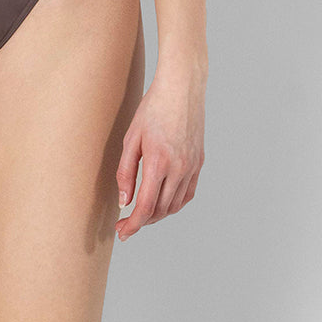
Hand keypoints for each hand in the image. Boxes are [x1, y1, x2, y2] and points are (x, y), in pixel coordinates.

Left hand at [115, 62, 205, 239]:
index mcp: (159, 163)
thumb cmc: (153, 109)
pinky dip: (174, 204)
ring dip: (158, 215)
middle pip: (161, 210)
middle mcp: (179, 169)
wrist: (182, 89)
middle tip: (126, 224)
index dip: (132, 224)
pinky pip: (188, 193)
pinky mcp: (199, 163)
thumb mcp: (131, 138)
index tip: (121, 232)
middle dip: (142, 222)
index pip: (146, 207)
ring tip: (141, 213)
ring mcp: (192, 167)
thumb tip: (124, 201)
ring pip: (175, 205)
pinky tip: (163, 202)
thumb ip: (125, 172)